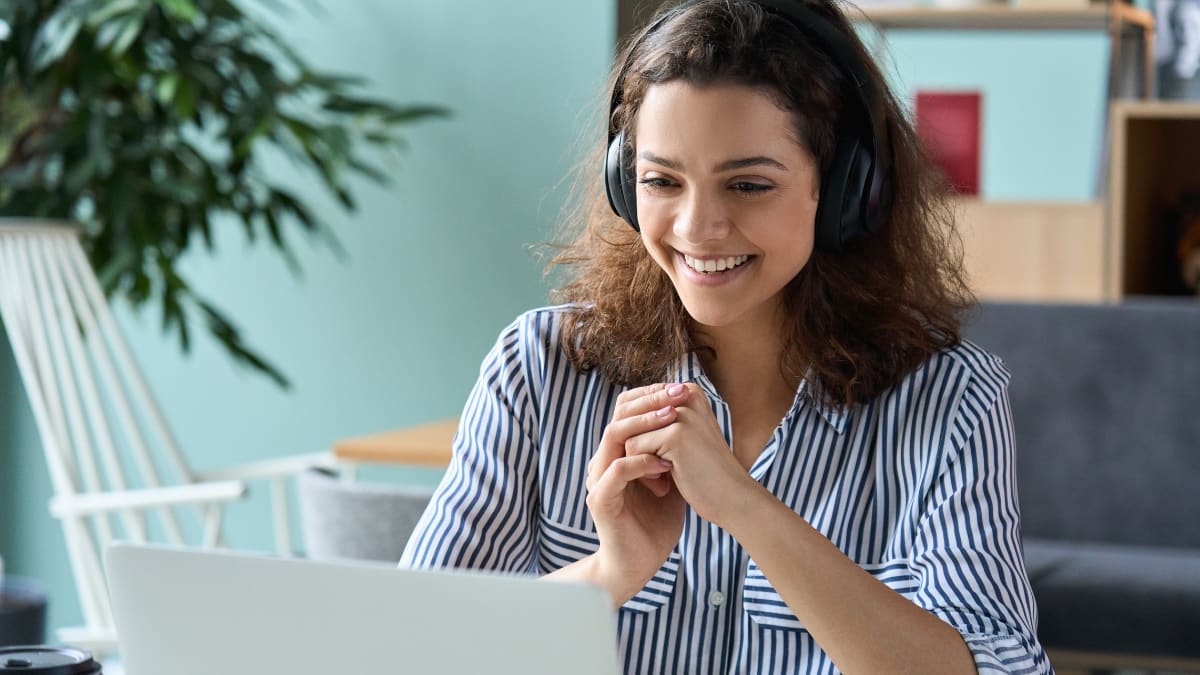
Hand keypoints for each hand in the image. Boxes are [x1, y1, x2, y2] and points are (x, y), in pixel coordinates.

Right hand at [584, 383, 689, 604]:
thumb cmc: (655, 522)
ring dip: (645, 425)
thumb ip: (674, 449)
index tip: (681, 388)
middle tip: (678, 395)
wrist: (639, 562)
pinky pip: (617, 470)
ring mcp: (599, 479)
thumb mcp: (670, 477)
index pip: (627, 409)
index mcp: (618, 452)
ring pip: (613, 436)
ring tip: (672, 420)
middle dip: (650, 401)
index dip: (652, 395)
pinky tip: (666, 465)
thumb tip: (697, 418)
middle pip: (618, 415)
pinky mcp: (600, 499)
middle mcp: (604, 460)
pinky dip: (642, 462)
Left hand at [624, 383, 762, 527]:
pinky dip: (643, 471)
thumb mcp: (682, 436)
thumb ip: (657, 418)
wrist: (732, 498)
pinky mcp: (675, 434)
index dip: (641, 436)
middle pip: (632, 419)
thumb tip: (621, 405)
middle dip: (638, 448)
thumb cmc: (705, 471)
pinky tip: (665, 483)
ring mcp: (681, 414)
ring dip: (639, 461)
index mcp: (689, 391)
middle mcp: (686, 395)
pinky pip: (633, 449)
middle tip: (658, 471)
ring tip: (663, 476)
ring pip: (629, 434)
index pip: (639, 406)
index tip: (662, 457)